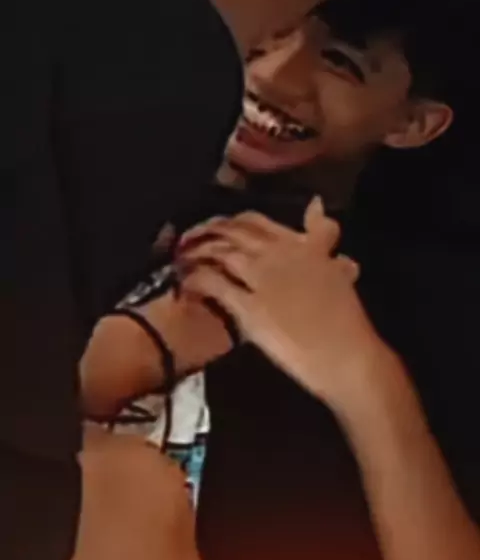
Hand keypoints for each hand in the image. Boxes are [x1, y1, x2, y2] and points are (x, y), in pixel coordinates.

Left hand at [177, 198, 382, 411]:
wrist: (346, 356)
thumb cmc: (345, 319)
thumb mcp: (335, 268)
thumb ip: (321, 237)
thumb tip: (316, 204)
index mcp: (300, 245)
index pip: (255, 221)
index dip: (229, 221)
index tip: (214, 228)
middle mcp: (278, 255)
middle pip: (231, 232)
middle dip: (205, 232)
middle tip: (188, 240)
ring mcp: (262, 279)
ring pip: (219, 252)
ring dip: (195, 252)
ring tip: (180, 258)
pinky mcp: (249, 308)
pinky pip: (214, 285)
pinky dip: (195, 280)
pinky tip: (184, 283)